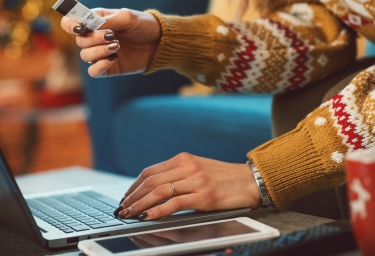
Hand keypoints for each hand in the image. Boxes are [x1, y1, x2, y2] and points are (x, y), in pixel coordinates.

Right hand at [60, 8, 160, 77]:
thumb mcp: (127, 17)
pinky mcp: (107, 67)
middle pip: (79, 41)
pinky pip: (93, 72)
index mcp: (95, 21)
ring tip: (117, 46)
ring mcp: (100, 53)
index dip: (69, 25)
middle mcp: (94, 37)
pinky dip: (99, 66)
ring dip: (99, 51)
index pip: (71, 23)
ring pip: (84, 56)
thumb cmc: (143, 26)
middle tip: (112, 36)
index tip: (80, 28)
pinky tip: (113, 59)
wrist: (159, 42)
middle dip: (94, 39)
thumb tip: (92, 26)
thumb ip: (108, 20)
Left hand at [113, 153, 262, 220]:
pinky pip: (174, 204)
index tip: (126, 197)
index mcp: (184, 158)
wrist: (251, 181)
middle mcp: (187, 166)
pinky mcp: (203, 196)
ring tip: (130, 214)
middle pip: (151, 181)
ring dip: (140, 204)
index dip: (134, 185)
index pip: (150, 171)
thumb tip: (155, 188)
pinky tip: (147, 217)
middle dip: (133, 196)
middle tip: (123, 208)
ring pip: (159, 191)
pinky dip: (157, 211)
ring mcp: (195, 180)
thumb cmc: (225, 178)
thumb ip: (179, 174)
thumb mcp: (199, 169)